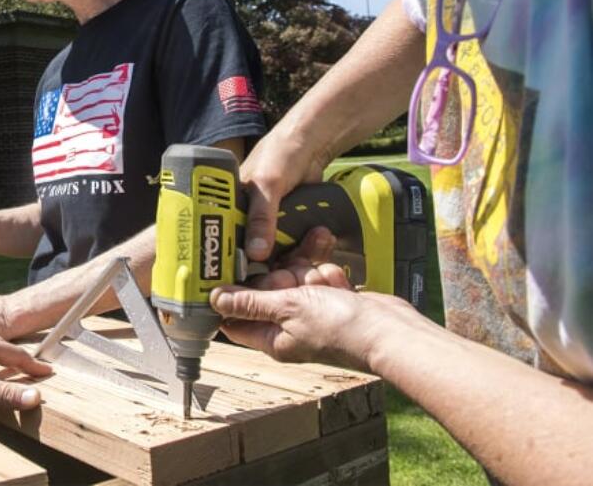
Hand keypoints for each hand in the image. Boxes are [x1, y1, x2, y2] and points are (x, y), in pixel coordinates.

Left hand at [210, 264, 422, 371]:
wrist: (389, 330)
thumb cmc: (340, 328)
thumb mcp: (287, 308)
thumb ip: (251, 302)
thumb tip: (215, 300)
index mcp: (270, 337)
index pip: (235, 318)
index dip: (231, 295)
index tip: (233, 268)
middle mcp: (288, 327)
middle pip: (266, 290)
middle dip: (282, 276)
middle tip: (294, 280)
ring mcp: (310, 313)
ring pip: (295, 278)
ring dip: (309, 274)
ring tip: (323, 282)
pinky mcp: (330, 300)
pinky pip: (318, 277)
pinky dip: (329, 276)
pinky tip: (339, 284)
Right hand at [240, 124, 330, 262]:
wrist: (311, 146)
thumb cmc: (278, 155)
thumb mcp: (267, 185)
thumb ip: (261, 217)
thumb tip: (255, 252)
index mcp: (230, 209)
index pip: (228, 243)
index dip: (236, 261)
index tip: (251, 274)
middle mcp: (247, 219)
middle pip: (254, 253)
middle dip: (272, 261)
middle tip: (287, 267)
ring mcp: (270, 225)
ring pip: (278, 252)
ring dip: (295, 253)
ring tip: (311, 245)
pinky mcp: (291, 226)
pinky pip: (297, 245)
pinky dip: (308, 246)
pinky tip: (319, 240)